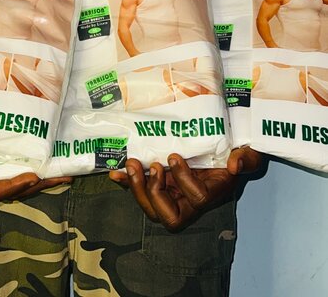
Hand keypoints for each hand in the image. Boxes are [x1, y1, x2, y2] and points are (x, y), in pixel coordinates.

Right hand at [0, 140, 71, 204]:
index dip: (13, 187)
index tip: (34, 176)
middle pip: (7, 188)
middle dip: (35, 184)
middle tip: (62, 176)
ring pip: (7, 177)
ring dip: (32, 174)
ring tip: (58, 168)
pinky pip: (1, 165)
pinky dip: (19, 161)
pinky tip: (35, 152)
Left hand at [109, 147, 261, 230]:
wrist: (223, 148)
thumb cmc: (237, 154)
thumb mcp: (248, 153)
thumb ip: (246, 158)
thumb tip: (235, 164)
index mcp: (211, 194)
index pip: (197, 199)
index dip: (184, 181)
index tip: (175, 157)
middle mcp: (189, 201)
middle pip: (168, 216)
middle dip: (154, 193)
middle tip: (151, 166)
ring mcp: (173, 195)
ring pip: (151, 208)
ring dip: (137, 187)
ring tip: (132, 163)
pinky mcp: (160, 185)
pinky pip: (140, 191)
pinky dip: (126, 183)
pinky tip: (114, 173)